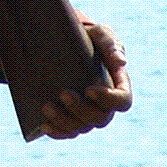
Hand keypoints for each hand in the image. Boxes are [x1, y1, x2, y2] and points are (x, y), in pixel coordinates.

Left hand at [40, 17, 131, 139]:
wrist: (66, 42)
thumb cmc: (89, 38)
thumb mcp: (101, 35)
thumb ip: (110, 44)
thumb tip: (121, 62)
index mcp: (118, 86)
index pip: (122, 102)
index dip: (108, 100)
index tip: (89, 90)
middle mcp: (105, 105)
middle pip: (100, 119)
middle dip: (81, 110)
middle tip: (63, 94)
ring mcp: (88, 113)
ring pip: (82, 128)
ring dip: (65, 121)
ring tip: (47, 106)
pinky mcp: (70, 117)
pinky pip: (67, 132)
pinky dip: (57, 132)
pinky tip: (44, 125)